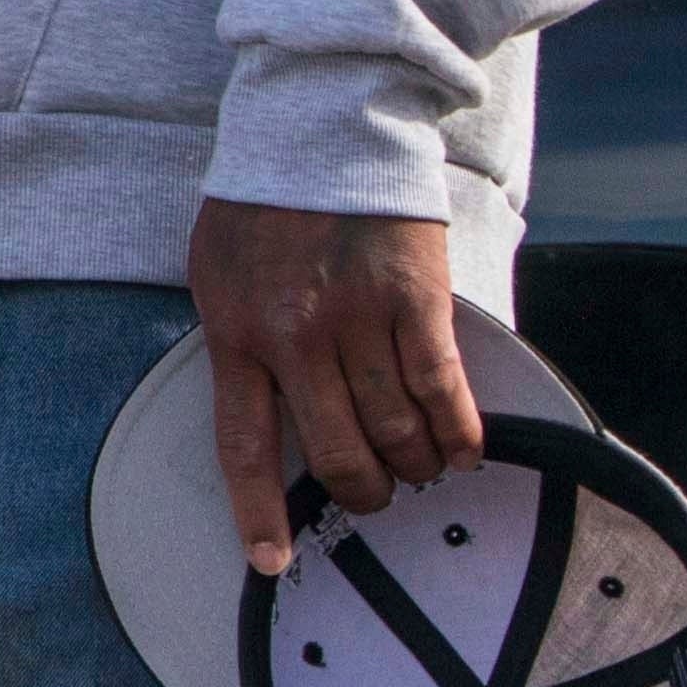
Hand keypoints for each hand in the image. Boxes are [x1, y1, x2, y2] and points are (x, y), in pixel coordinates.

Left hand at [189, 199, 481, 577]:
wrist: (322, 124)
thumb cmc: (267, 200)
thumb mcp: (221, 272)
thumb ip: (241, 340)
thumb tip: (270, 409)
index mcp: (236, 334)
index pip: (245, 447)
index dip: (261, 514)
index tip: (272, 561)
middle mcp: (293, 336)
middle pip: (336, 454)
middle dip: (364, 490)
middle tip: (379, 493)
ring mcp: (356, 319)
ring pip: (394, 431)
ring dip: (415, 464)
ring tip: (423, 467)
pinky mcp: (414, 300)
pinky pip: (441, 391)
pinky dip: (458, 433)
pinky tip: (465, 451)